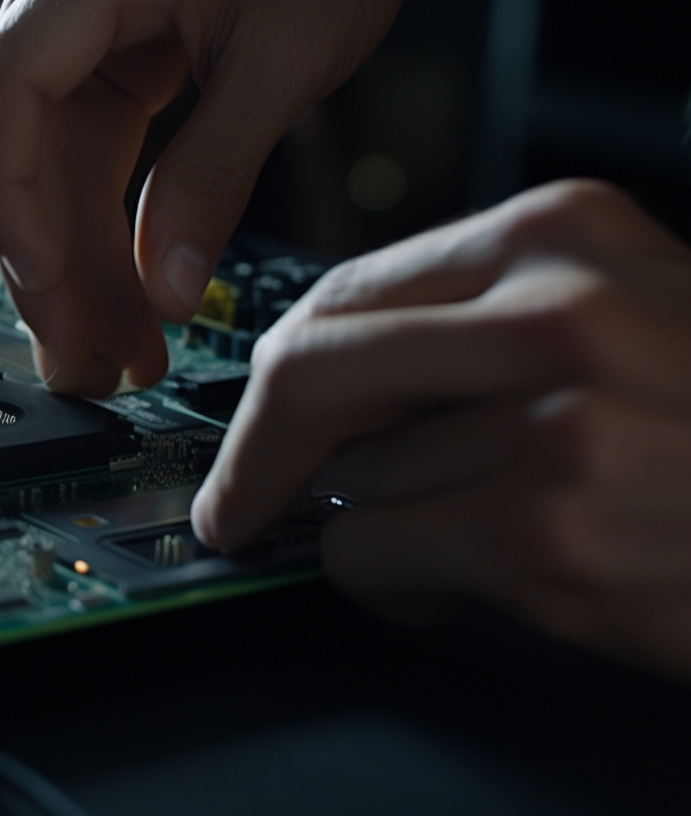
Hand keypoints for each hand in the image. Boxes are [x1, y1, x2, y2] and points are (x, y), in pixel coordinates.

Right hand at [0, 0, 398, 394]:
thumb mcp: (284, 53)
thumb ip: (217, 171)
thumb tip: (170, 288)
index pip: (3, 91)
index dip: (10, 196)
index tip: (44, 282)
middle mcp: (53, 0)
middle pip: (22, 151)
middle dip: (60, 268)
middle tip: (92, 362)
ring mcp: (75, 30)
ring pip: (52, 166)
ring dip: (85, 263)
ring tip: (121, 350)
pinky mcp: (108, 55)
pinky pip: (88, 150)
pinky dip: (109, 222)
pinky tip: (131, 290)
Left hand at [194, 180, 690, 679]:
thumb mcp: (625, 318)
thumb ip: (482, 326)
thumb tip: (330, 379)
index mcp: (562, 237)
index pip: (343, 291)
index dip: (274, 371)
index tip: (247, 419)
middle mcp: (552, 313)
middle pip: (308, 372)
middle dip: (253, 453)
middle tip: (235, 505)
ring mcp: (549, 424)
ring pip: (348, 480)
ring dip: (374, 528)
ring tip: (463, 537)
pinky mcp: (543, 534)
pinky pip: (367, 557)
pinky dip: (390, 585)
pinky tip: (464, 584)